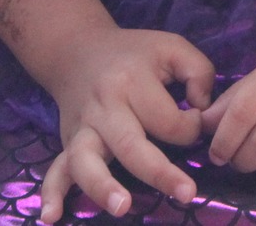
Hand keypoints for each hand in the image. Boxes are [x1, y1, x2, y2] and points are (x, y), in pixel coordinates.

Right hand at [39, 27, 216, 222]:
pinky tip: (52, 216)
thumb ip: (199, 72)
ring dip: (102, 186)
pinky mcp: (66, 143)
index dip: (191, 127)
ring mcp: (81, 127)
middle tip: (187, 192)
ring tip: (122, 207)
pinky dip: (52, 193)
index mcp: (132, 80)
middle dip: (159, 171)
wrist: (78, 50)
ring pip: (86, 160)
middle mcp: (103, 105)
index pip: (168, 119)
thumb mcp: (171, 47)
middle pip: (130, 143)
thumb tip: (203, 109)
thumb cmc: (134, 54)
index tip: (194, 122)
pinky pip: (56, 170)